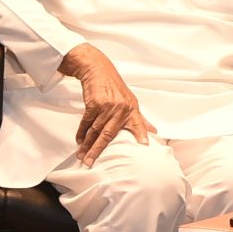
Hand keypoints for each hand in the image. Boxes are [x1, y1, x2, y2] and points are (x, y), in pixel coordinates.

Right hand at [59, 44, 152, 167]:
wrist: (97, 69)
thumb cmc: (114, 87)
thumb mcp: (130, 100)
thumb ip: (140, 118)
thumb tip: (154, 131)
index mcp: (132, 108)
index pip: (138, 124)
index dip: (141, 134)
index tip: (144, 145)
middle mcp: (121, 108)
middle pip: (108, 134)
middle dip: (97, 150)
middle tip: (90, 162)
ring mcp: (107, 106)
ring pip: (95, 130)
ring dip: (87, 144)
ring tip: (82, 155)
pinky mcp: (94, 103)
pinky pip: (86, 122)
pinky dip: (81, 132)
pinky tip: (79, 140)